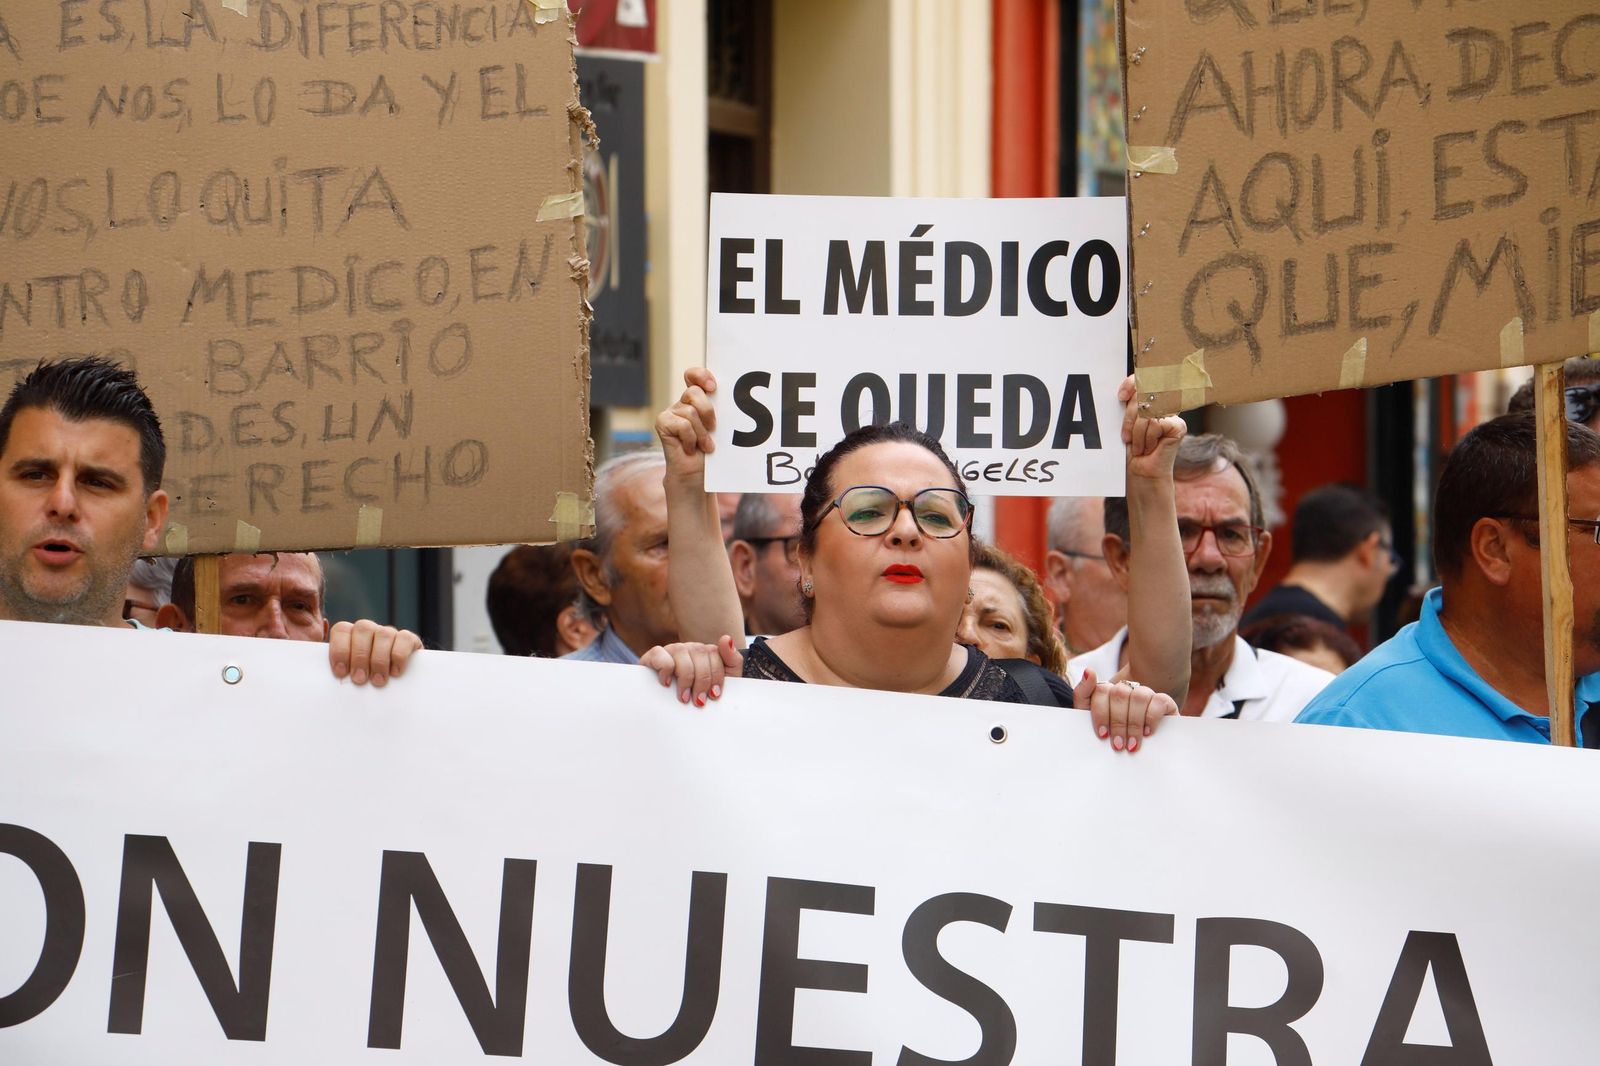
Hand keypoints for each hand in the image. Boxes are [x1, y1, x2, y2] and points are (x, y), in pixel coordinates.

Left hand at [329, 620, 421, 686]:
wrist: (396, 688)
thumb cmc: (365, 683)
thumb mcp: (348, 676)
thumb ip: (338, 671)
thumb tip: (325, 676)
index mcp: (351, 636)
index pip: (342, 630)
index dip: (340, 649)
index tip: (340, 672)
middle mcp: (370, 631)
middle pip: (363, 628)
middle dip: (360, 655)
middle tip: (360, 679)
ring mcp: (390, 634)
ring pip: (384, 633)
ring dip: (379, 659)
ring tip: (378, 681)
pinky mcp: (410, 640)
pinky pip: (405, 638)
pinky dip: (399, 655)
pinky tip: (395, 672)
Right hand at [640, 635, 742, 705]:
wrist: (675, 713)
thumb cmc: (701, 696)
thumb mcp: (724, 680)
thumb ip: (732, 660)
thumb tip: (726, 638)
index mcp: (705, 652)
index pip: (713, 653)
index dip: (716, 676)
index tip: (714, 695)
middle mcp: (688, 649)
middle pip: (699, 652)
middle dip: (702, 680)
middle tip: (699, 701)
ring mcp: (671, 651)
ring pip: (681, 652)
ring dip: (685, 677)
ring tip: (684, 697)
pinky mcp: (653, 656)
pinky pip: (659, 653)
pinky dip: (665, 668)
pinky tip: (667, 683)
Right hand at [655, 367, 718, 483]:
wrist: (696, 474)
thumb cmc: (710, 451)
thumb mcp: (719, 427)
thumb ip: (719, 410)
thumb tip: (733, 398)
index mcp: (696, 399)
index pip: (693, 376)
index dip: (701, 375)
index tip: (713, 387)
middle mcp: (682, 403)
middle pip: (693, 392)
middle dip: (707, 411)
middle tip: (714, 428)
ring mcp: (671, 412)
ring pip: (690, 412)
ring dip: (702, 433)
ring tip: (705, 446)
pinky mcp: (662, 423)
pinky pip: (682, 425)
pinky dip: (691, 439)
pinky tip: (691, 448)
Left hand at [1073, 669, 1174, 752]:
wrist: (1140, 754)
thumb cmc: (1111, 739)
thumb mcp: (1090, 722)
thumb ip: (1083, 696)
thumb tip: (1089, 671)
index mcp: (1107, 693)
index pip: (1101, 690)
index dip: (1101, 712)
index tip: (1102, 735)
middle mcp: (1127, 690)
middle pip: (1119, 693)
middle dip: (1117, 722)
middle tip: (1118, 745)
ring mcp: (1146, 694)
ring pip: (1139, 696)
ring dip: (1134, 722)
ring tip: (1132, 744)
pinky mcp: (1164, 703)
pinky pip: (1159, 701)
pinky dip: (1151, 717)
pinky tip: (1148, 733)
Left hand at [1119, 374, 1185, 482]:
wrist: (1139, 473)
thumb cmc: (1130, 449)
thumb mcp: (1125, 422)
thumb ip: (1129, 404)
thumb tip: (1124, 392)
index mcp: (1149, 399)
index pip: (1143, 379)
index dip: (1132, 383)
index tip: (1121, 397)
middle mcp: (1163, 403)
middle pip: (1143, 394)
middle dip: (1130, 418)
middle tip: (1126, 437)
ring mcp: (1172, 413)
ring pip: (1148, 412)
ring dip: (1137, 433)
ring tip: (1138, 447)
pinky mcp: (1178, 425)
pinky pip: (1156, 423)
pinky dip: (1147, 439)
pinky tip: (1150, 449)